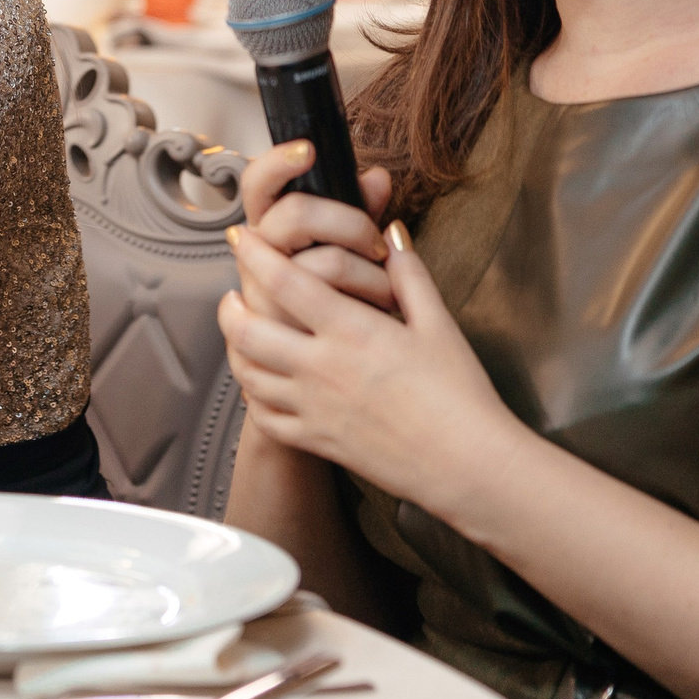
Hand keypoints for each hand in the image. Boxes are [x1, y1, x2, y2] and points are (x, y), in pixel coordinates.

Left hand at [220, 220, 525, 511]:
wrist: (468, 464)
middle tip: (232, 292)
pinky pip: (265, 418)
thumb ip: (409, 275)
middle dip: (230, 306)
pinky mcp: (317, 440)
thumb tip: (393, 233)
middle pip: (248, 330)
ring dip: (235, 348)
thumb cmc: (460, 395)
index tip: (241, 239)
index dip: (255, 255)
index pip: (285, 282)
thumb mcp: (439, 324)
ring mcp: (314, 407)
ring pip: (248, 374)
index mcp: (352, 331)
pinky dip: (254, 397)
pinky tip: (261, 383)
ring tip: (241, 333)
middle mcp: (322, 368)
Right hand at [236, 140, 397, 313]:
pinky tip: (379, 310)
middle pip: (295, 214)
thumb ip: (360, 209)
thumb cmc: (344, 299)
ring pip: (321, 262)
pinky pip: (329, 306)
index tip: (308, 150)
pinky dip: (368, 301)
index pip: (258, 183)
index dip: (278, 163)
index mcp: (269, 228)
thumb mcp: (349, 247)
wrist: (338, 366)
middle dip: (350, 222)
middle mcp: (257, 257)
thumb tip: (378, 177)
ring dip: (370, 271)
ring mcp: (262, 294)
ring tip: (389, 288)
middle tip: (375, 245)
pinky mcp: (280, 330)